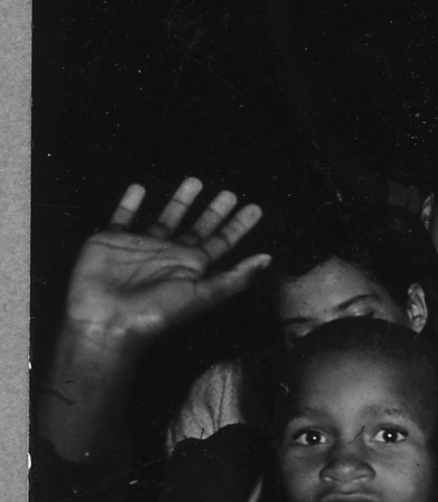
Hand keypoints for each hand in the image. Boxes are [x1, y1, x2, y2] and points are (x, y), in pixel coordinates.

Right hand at [62, 181, 269, 346]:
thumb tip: (266, 260)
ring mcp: (141, 247)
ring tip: (193, 181)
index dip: (238, 225)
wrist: (107, 320)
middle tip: (228, 193)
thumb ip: (234, 277)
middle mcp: (170, 255)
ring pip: (165, 218)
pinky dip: (128, 202)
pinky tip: (138, 187)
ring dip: (180, 201)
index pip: (222, 242)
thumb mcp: (203, 294)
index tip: (254, 207)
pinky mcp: (111, 241)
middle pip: (197, 227)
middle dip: (214, 211)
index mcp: (192, 267)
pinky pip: (122, 217)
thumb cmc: (156, 312)